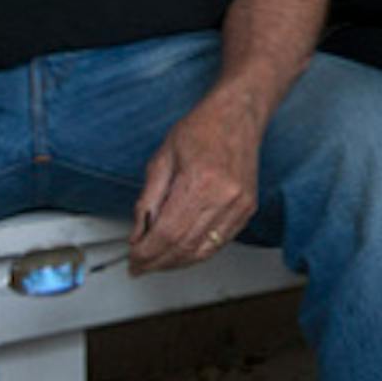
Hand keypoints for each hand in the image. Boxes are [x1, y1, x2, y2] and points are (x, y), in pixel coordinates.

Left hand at [129, 94, 262, 273]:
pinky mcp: (248, 209)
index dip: (146, 253)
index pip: (166, 234)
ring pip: (203, 251)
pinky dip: (197, 253)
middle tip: (140, 265)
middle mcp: (224, 197)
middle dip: (157, 262)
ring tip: (157, 262)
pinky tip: (182, 252)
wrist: (237, 115)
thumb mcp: (161, 159)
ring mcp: (240, 205)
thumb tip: (138, 234)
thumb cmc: (202, 129)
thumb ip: (148, 200)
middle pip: (184, 247)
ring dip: (176, 263)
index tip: (133, 259)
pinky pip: (219, 243)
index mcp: (199, 181)